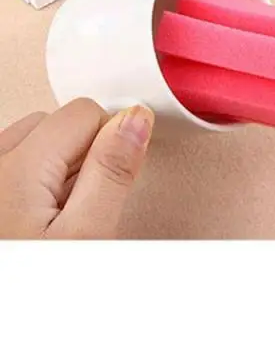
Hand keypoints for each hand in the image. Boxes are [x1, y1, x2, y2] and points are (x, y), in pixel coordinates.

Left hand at [0, 99, 153, 238]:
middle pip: (58, 123)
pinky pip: (16, 163)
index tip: (111, 181)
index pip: (86, 112)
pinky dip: (34, 180)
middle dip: (83, 156)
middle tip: (85, 205)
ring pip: (35, 141)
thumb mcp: (87, 236)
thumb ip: (113, 172)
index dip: (113, 144)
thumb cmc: (36, 284)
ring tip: (58, 216)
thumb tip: (137, 120)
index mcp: (17, 168)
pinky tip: (38, 218)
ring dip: (56, 167)